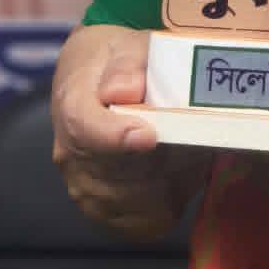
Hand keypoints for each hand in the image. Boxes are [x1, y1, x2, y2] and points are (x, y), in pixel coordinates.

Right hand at [51, 24, 210, 239]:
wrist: (95, 78)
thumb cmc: (116, 59)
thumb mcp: (124, 45)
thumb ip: (128, 64)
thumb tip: (125, 90)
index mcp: (73, 105)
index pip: (86, 129)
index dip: (116, 137)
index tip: (148, 136)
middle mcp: (71, 155)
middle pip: (122, 172)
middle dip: (166, 157)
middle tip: (197, 134)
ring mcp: (85, 188)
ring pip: (140, 201)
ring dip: (175, 179)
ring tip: (191, 148)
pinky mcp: (104, 212)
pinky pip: (146, 222)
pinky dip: (173, 200)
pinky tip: (182, 172)